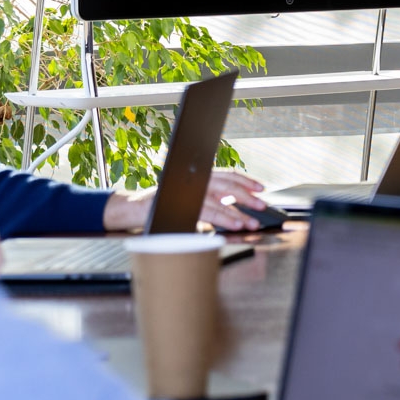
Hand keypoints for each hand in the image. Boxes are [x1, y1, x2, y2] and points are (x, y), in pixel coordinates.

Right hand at [102, 171, 269, 232]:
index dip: (245, 180)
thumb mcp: (191, 198)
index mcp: (199, 177)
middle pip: (226, 185)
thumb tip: (237, 208)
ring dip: (237, 213)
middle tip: (262, 204)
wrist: (137, 209)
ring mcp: (187, 192)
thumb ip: (211, 199)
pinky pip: (206, 212)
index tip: (261, 188)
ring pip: (218, 200)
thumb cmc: (166, 205)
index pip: (227, 175)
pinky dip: (222, 218)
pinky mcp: (180, 205)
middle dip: (246, 196)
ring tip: (251, 222)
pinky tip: (233, 224)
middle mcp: (194, 181)